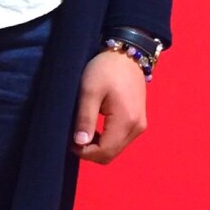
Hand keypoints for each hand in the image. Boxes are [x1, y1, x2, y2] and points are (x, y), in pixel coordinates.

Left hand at [71, 50, 147, 164]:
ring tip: (82, 130)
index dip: (84, 152)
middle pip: (110, 155)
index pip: (104, 152)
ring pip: (115, 150)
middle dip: (89, 151)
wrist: (127, 55)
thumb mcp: (89, 91)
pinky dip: (105, 140)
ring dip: (97, 146)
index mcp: (126, 121)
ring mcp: (140, 126)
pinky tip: (94, 129)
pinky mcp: (138, 122)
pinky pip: (120, 141)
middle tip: (73, 136)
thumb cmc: (105, 69)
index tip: (69, 140)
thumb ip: (85, 118)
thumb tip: (80, 143)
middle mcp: (137, 128)